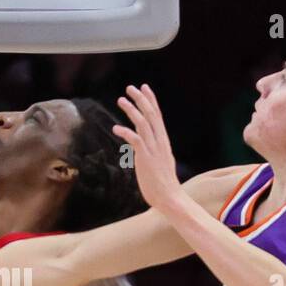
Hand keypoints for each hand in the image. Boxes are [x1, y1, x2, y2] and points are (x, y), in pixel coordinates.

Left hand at [113, 84, 182, 213]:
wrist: (170, 197)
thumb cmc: (163, 184)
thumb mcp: (160, 162)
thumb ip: (153, 151)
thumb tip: (144, 147)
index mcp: (163, 141)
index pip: (157, 116)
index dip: (151, 100)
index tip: (144, 88)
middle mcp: (160, 142)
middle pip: (151, 114)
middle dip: (141, 99)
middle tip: (131, 87)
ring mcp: (153, 149)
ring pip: (143, 123)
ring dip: (132, 110)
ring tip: (121, 100)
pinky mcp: (146, 158)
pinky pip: (135, 140)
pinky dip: (126, 132)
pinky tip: (115, 128)